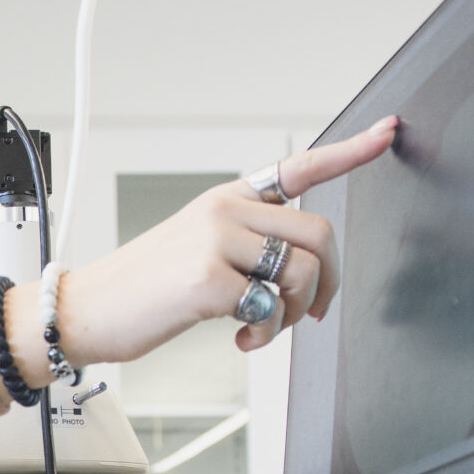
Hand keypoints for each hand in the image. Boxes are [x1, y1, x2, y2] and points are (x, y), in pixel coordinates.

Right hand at [18, 115, 398, 374]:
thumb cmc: (141, 289)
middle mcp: (224, 210)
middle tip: (312, 311)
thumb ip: (247, 249)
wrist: (85, 310)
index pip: (298, 166)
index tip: (388, 133)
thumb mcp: (196, 250)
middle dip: (328, 278)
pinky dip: (265, 335)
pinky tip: (241, 341)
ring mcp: (215, 241)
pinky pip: (270, 307)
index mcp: (226, 199)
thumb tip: (300, 279)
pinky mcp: (207, 278)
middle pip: (317, 230)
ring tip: (264, 330)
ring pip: (301, 270)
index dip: (350, 151)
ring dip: (296, 313)